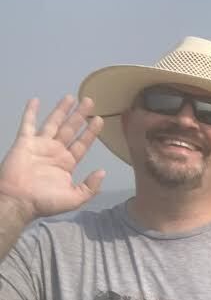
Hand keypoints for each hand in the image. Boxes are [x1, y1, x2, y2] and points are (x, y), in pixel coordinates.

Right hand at [0, 96, 104, 220]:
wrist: (19, 202)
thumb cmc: (46, 201)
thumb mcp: (75, 198)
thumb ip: (90, 186)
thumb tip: (102, 172)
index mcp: (67, 163)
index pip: (82, 143)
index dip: (90, 132)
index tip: (99, 119)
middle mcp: (55, 151)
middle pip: (70, 129)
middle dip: (80, 115)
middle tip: (89, 101)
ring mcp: (40, 146)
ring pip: (53, 123)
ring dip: (61, 110)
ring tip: (71, 97)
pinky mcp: (24, 143)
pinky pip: (28, 125)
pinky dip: (30, 112)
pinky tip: (36, 100)